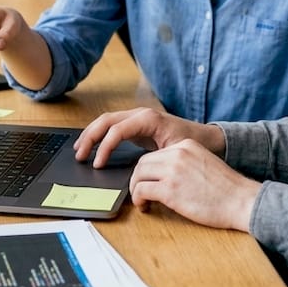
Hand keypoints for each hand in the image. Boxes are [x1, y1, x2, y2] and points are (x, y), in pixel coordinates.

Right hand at [73, 106, 225, 165]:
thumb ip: (156, 159)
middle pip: (106, 121)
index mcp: (148, 119)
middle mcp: (140, 114)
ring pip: (107, 121)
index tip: (98, 164)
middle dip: (90, 137)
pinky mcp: (137, 125)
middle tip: (80, 155)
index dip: (104, 147)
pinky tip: (92, 145)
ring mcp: (138, 118)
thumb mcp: (175, 152)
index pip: (117, 129)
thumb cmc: (194, 146)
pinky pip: (113, 126)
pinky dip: (100, 134)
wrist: (208, 139)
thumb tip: (137, 172)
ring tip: (79, 149)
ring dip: (91, 134)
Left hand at [129, 139, 260, 230]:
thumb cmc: (227, 190)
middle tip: (141, 193)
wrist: (242, 201)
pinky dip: (139, 200)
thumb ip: (185, 164)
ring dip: (136, 189)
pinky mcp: (170, 190)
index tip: (149, 182)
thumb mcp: (205, 163)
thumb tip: (164, 176)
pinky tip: (146, 207)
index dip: (149, 170)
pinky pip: (141, 191)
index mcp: (187, 145)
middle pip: (143, 163)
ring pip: (138, 175)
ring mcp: (173, 171)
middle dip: (138, 179)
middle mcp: (178, 153)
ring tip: (143, 201)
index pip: (156, 154)